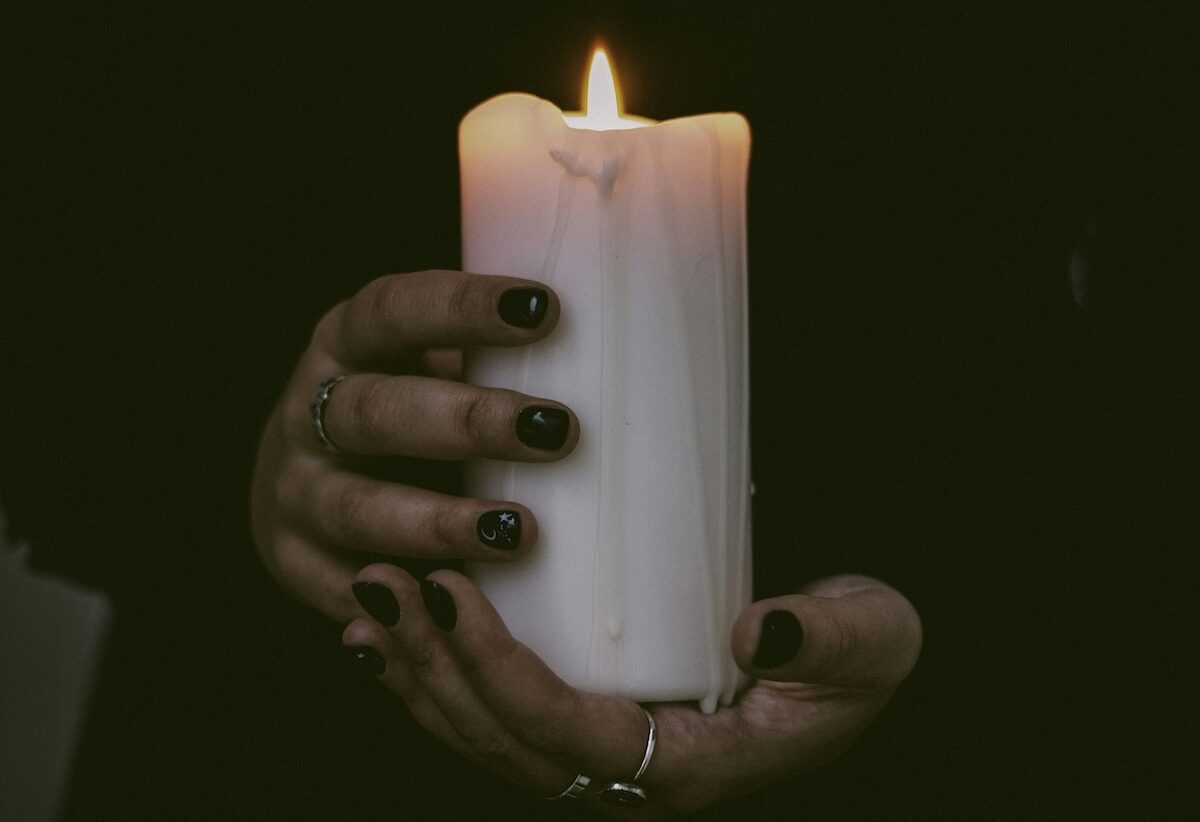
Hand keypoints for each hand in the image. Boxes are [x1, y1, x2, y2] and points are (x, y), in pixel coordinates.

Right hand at [251, 270, 577, 620]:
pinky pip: (346, 592)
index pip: (393, 310)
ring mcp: (294, 494)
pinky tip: (458, 605)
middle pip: (377, 411)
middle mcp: (307, 412)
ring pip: (358, 509)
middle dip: (469, 422)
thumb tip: (620, 362)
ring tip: (521, 531)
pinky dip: (402, 601)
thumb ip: (489, 362)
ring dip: (440, 521)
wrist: (299, 482)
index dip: (462, 308)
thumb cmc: (403, 413)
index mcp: (346, 342)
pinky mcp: (296, 566)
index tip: (545, 309)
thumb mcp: (424, 367)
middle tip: (558, 430)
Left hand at [342, 566, 921, 816]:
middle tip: (388, 580)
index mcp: (690, 767)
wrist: (848, 662)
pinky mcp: (585, 718)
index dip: (502, 676)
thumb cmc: (856, 655)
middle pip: (505, 741)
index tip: (454, 594)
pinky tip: (390, 630)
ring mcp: (602, 753)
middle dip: (435, 665)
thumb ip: (827, 637)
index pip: (572, 738)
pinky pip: (492, 715)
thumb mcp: (871, 637)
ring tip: (372, 595)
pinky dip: (433, 675)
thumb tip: (755, 636)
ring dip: (418, 668)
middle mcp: (633, 775)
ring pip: (485, 734)